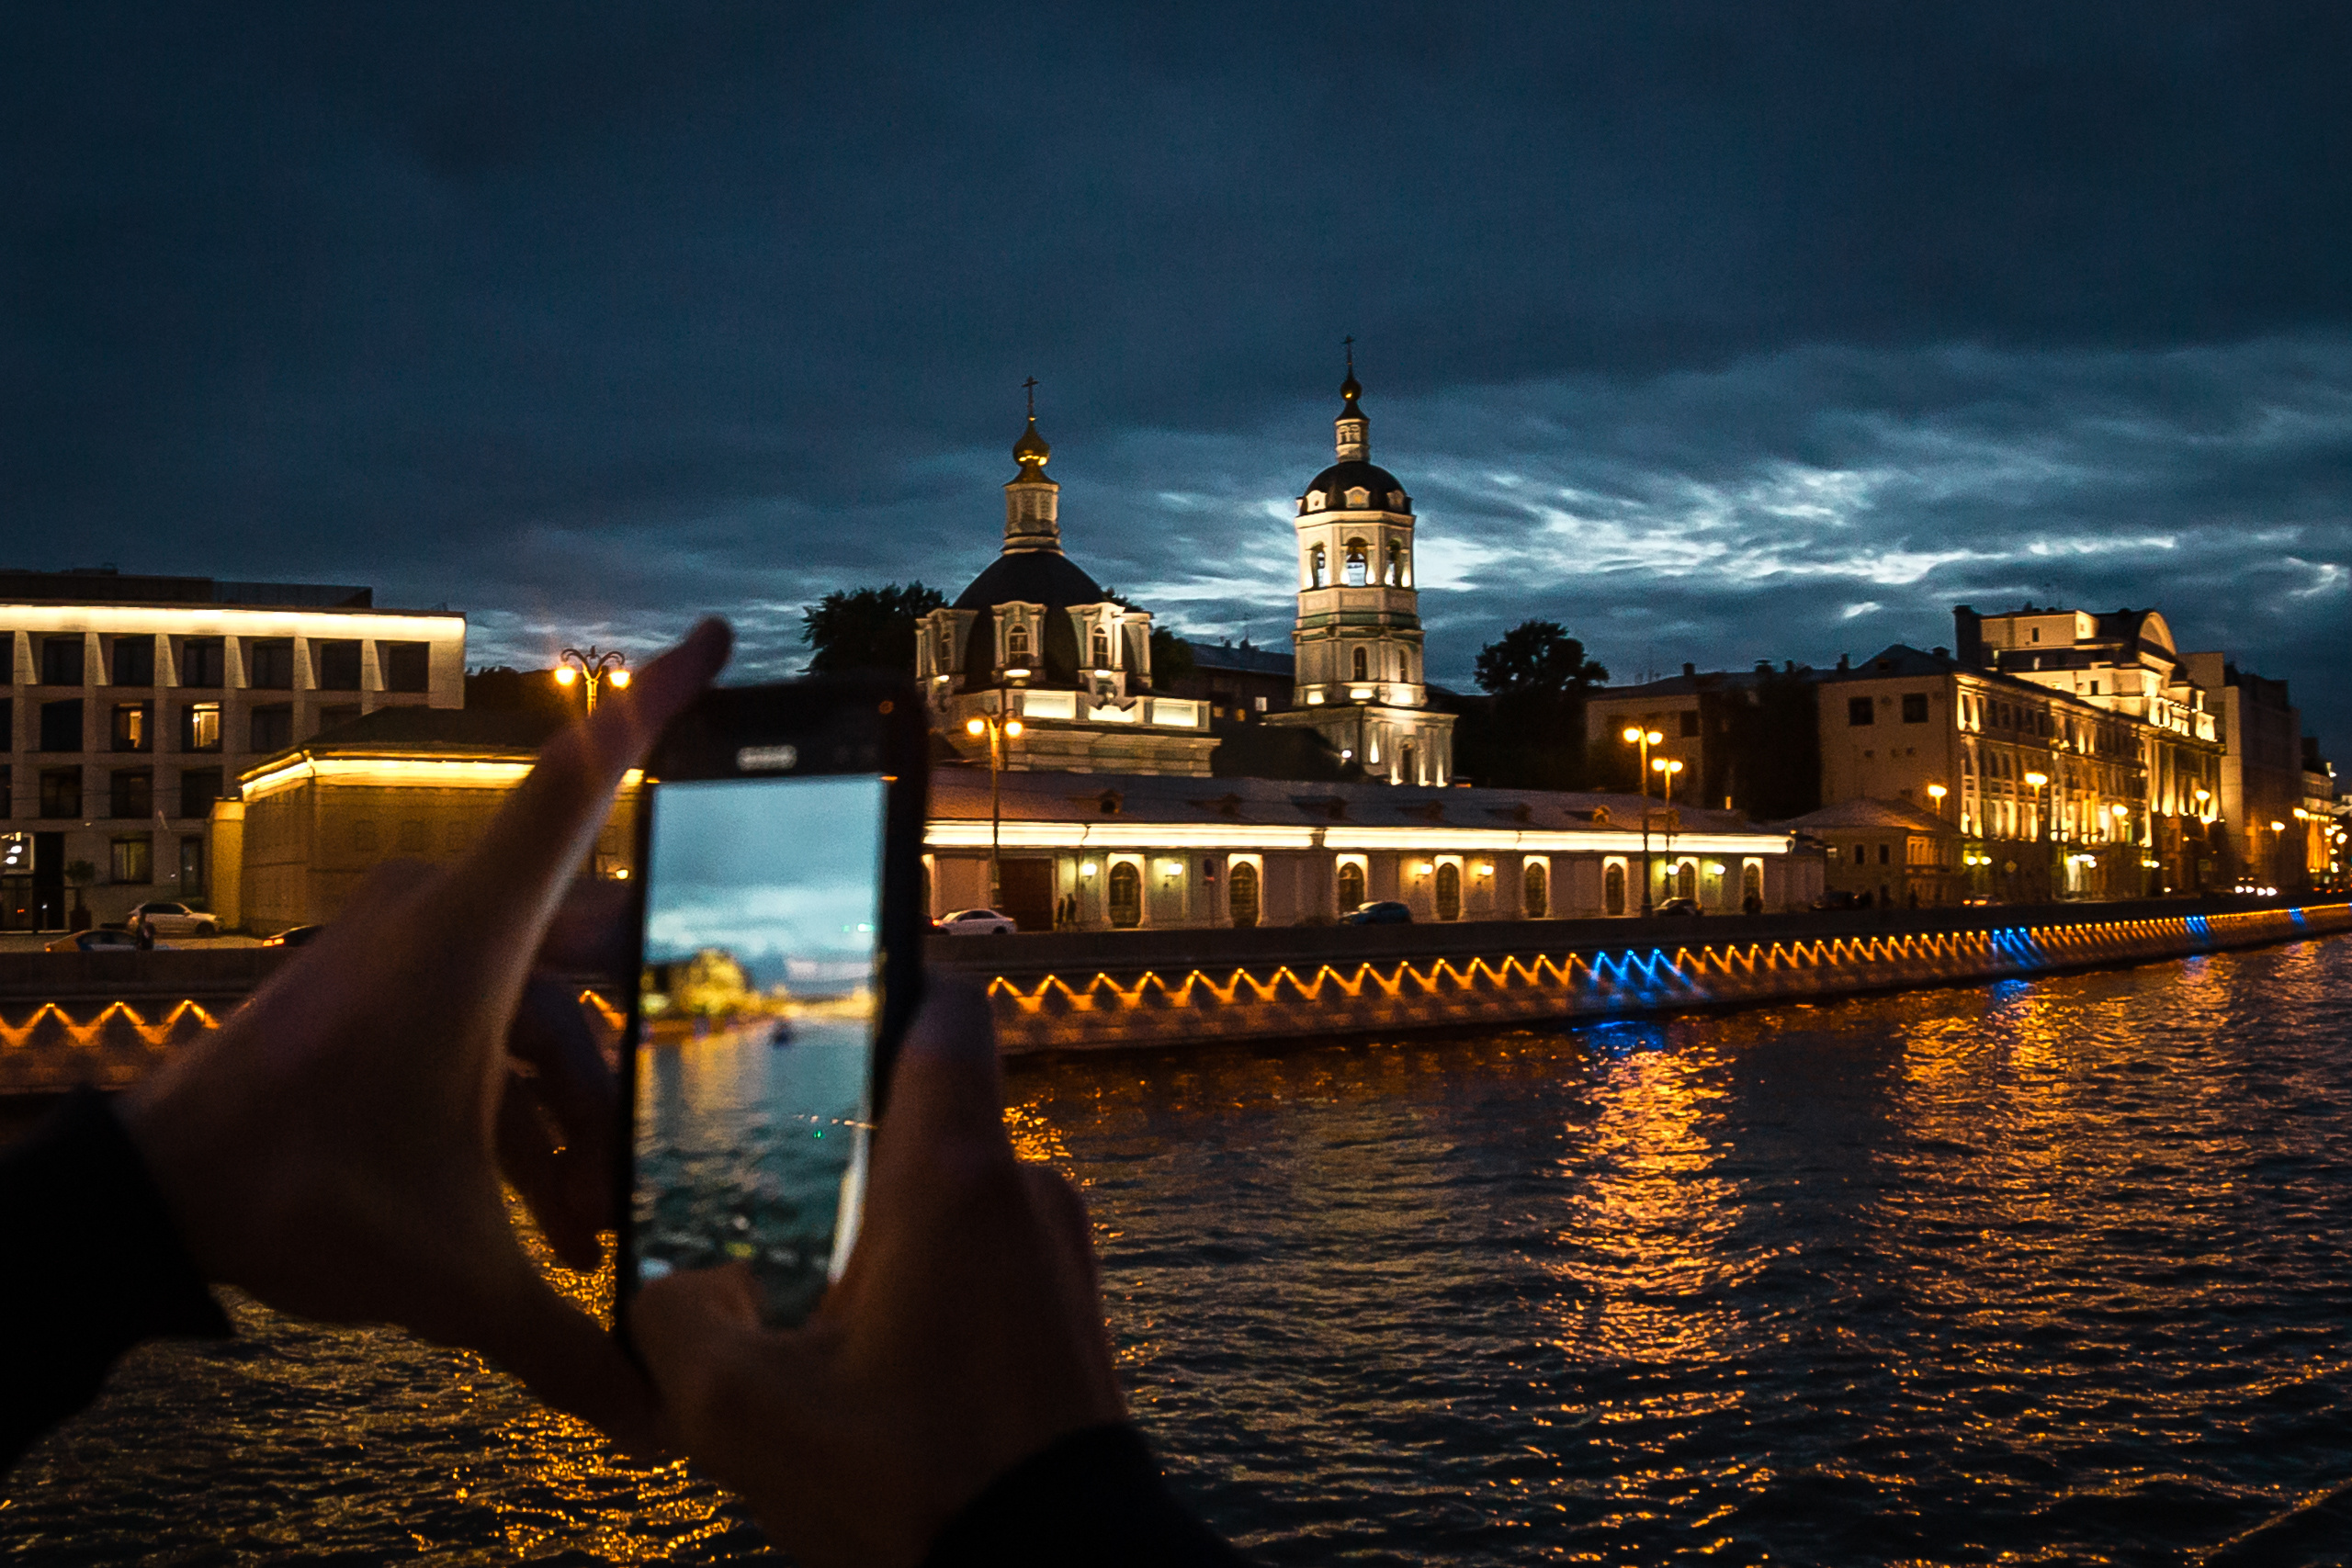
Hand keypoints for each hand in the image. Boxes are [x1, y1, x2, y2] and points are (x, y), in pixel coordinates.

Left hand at [118, 618, 731, 1448]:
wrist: (151, 1200)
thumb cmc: (297, 1198)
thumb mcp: (450, 1276)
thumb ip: (567, 1345)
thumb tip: (658, 1421)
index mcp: (472, 938)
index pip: (582, 787)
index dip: (658, 704)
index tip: (718, 633)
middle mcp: (446, 916)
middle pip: (597, 947)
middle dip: (639, 1051)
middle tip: (677, 1108)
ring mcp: (410, 947)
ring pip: (544, 1006)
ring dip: (577, 1113)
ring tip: (585, 1232)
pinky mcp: (382, 984)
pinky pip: (489, 1023)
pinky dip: (523, 1105)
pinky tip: (539, 1212)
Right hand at [631, 981, 1124, 1567]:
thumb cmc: (913, 1485)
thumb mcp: (743, 1412)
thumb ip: (676, 1322)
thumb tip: (679, 1284)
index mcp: (952, 1175)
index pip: (945, 1009)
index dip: (888, 981)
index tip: (829, 1000)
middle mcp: (1024, 1187)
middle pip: (932, 1111)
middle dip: (849, 1145)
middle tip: (773, 1192)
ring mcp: (1062, 1250)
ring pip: (958, 1193)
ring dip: (889, 1227)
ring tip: (818, 1303)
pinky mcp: (1073, 1309)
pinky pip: (993, 1253)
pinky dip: (935, 1278)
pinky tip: (876, 1353)